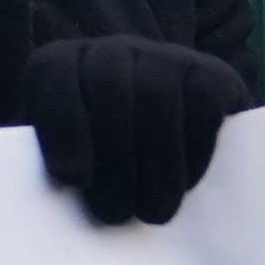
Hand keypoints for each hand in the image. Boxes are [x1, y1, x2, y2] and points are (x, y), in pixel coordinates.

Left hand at [25, 34, 248, 225]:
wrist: (172, 143)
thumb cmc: (105, 164)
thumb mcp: (73, 159)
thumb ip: (62, 165)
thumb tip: (70, 187)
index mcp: (61, 63)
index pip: (52, 72)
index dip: (61, 123)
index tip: (72, 178)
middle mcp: (111, 50)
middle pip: (108, 86)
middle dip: (112, 156)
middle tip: (115, 213)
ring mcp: (164, 56)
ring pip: (157, 96)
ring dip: (155, 163)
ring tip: (153, 213)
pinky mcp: (212, 73)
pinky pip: (203, 103)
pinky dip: (194, 149)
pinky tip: (186, 185)